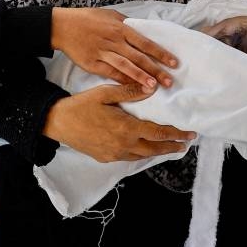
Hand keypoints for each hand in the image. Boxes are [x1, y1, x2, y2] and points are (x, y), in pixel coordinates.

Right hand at [42, 83, 195, 162]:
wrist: (58, 123)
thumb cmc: (81, 106)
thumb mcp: (105, 93)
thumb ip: (129, 91)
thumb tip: (152, 87)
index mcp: (126, 128)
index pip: (158, 133)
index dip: (176, 134)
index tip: (189, 134)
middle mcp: (123, 144)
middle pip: (155, 149)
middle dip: (172, 147)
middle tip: (186, 145)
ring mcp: (114, 154)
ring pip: (143, 156)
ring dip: (159, 152)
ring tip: (170, 148)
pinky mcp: (106, 158)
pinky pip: (129, 158)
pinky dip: (142, 154)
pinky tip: (145, 150)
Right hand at [51, 7, 177, 90]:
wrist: (62, 26)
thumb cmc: (88, 18)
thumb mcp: (110, 15)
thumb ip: (126, 24)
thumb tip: (142, 30)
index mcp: (120, 28)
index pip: (145, 43)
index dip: (161, 53)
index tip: (174, 63)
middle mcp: (114, 41)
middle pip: (139, 58)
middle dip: (155, 70)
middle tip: (169, 81)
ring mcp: (103, 53)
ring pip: (125, 67)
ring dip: (140, 77)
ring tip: (153, 87)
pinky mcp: (92, 64)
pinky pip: (110, 73)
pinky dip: (122, 80)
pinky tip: (132, 88)